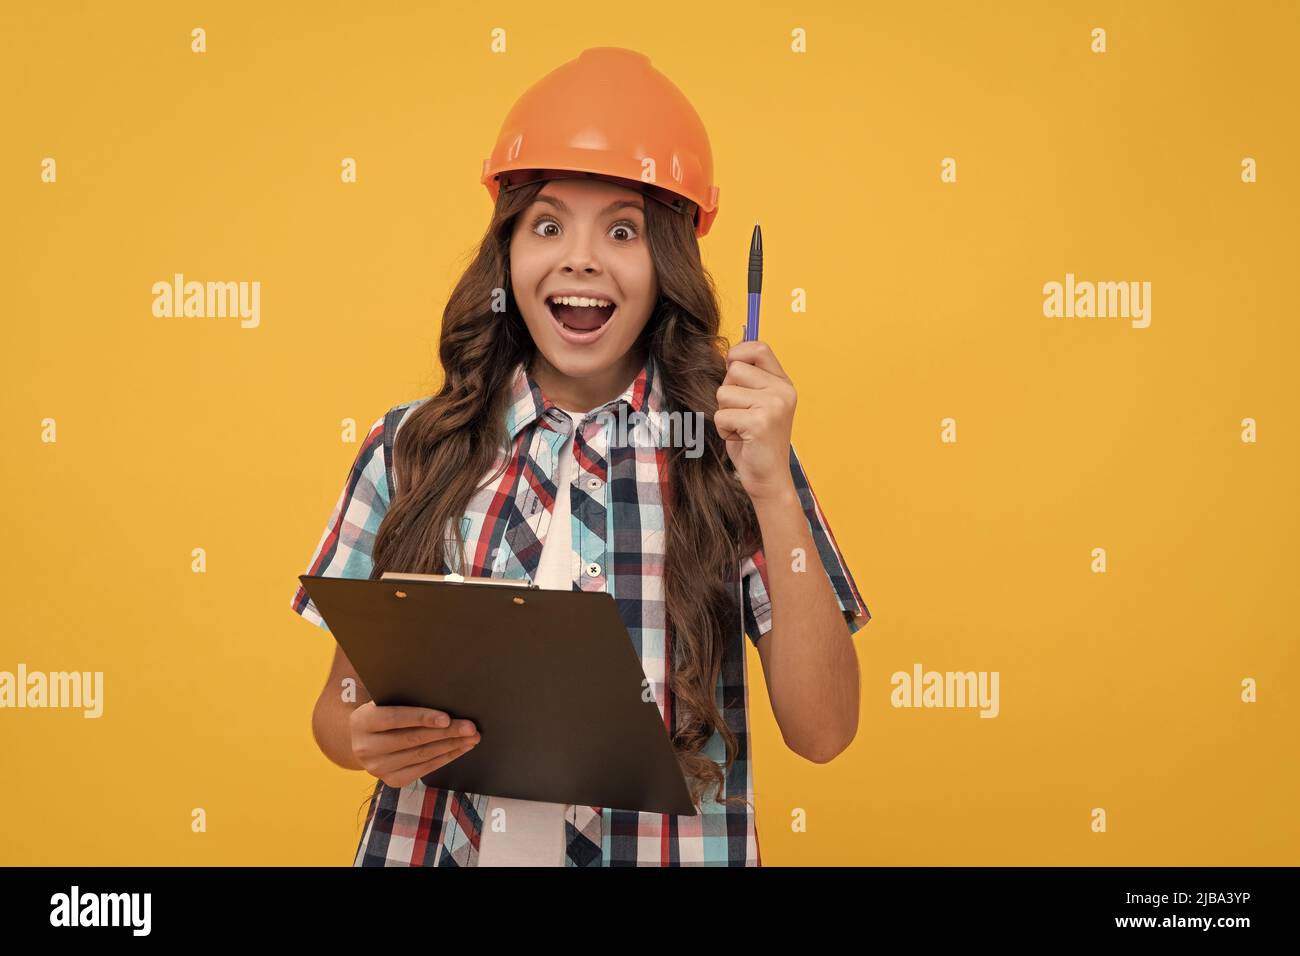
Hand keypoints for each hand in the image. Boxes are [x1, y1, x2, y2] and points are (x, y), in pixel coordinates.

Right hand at [349, 702, 479, 787]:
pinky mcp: (392, 780)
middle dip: (446, 733)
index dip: (422, 717)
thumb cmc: (383, 711)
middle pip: (413, 739)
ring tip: (471, 738)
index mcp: (362, 722)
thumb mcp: (384, 701)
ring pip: (421, 755)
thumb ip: (405, 699)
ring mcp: (377, 768)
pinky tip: (460, 748)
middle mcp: (365, 748)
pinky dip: (445, 758)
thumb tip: (442, 696)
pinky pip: (424, 769)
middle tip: (470, 727)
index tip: (446, 718)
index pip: (395, 718)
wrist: (364, 739)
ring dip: (451, 746)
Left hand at [713, 340, 797, 502]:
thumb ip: (747, 380)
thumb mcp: (756, 402)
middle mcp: (783, 391)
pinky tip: (740, 438)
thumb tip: (725, 355)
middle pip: (734, 370)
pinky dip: (724, 430)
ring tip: (741, 428)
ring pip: (724, 393)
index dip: (738, 354)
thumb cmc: (755, 440)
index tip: (731, 369)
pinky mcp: (760, 423)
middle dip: (727, 393)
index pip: (759, 347)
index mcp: (783, 383)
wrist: (768, 477)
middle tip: (741, 414)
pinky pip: (722, 415)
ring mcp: (774, 406)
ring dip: (724, 413)